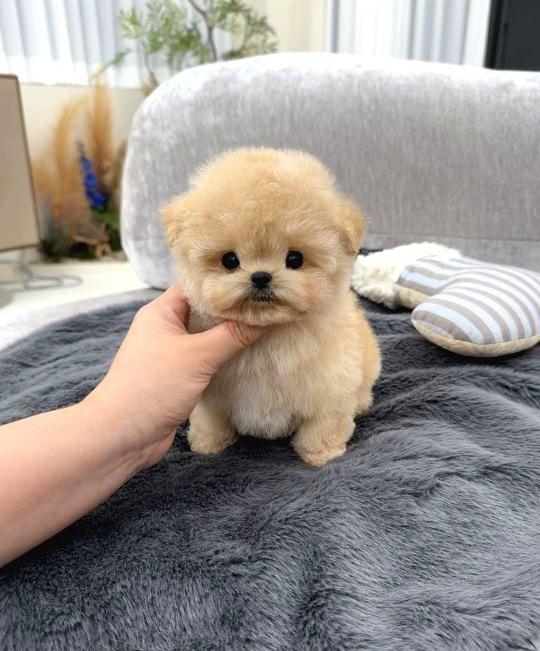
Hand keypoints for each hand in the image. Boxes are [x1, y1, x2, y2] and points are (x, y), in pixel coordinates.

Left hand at [84, 286, 266, 468]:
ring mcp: (171, 354)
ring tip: (267, 323)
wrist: (121, 437)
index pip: (196, 284)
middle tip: (268, 300)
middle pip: (205, 310)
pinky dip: (225, 356)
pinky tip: (249, 354)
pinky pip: (206, 358)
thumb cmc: (152, 387)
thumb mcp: (198, 356)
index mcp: (161, 312)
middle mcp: (165, 328)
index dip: (224, 279)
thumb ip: (233, 335)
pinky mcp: (178, 377)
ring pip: (207, 336)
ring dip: (231, 333)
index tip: (254, 275)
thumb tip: (267, 317)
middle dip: (234, 308)